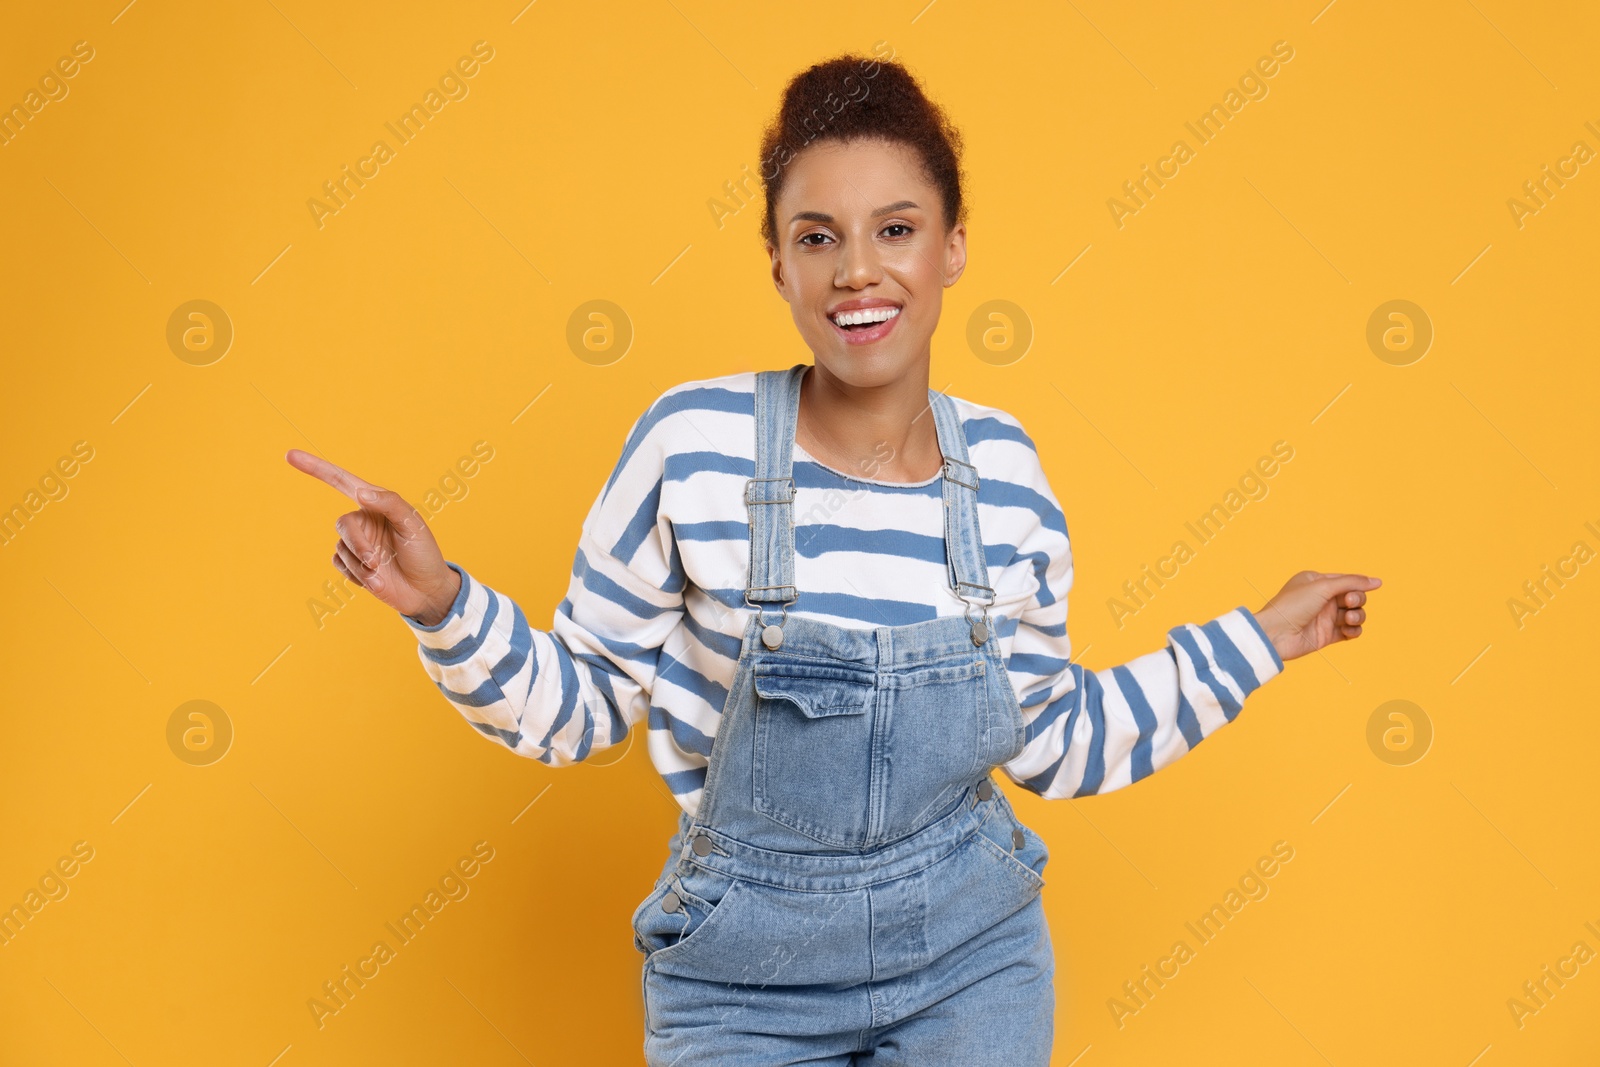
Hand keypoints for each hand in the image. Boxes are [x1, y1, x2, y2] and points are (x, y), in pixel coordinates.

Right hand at [285, 449, 460, 624]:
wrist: (426, 591)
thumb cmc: (424, 553)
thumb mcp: (413, 524)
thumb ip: (390, 503)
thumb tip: (361, 492)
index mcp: (376, 503)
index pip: (341, 481)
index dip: (316, 468)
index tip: (290, 456)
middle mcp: (363, 520)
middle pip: (343, 524)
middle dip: (358, 544)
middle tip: (375, 561)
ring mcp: (357, 544)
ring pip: (342, 549)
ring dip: (361, 565)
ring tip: (382, 574)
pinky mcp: (352, 565)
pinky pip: (339, 565)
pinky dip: (356, 575)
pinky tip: (375, 580)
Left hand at [1252, 570, 1381, 663]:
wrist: (1275, 634)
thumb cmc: (1292, 606)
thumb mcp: (1322, 587)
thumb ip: (1351, 582)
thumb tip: (1378, 581)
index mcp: (1316, 581)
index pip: (1347, 580)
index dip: (1357, 585)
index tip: (1355, 590)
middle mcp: (1322, 598)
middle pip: (1354, 596)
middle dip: (1357, 600)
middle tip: (1348, 604)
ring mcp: (1325, 617)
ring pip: (1355, 614)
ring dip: (1358, 616)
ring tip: (1349, 619)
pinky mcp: (1327, 635)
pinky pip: (1351, 631)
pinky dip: (1354, 630)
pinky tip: (1348, 630)